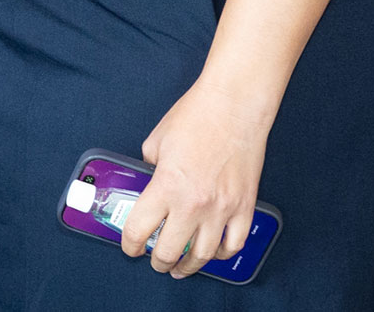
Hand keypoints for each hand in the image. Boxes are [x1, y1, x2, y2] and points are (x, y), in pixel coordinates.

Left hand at [119, 76, 274, 277]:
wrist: (234, 106)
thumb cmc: (196, 116)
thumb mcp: (156, 141)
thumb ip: (149, 167)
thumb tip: (149, 179)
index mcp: (166, 186)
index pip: (139, 229)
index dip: (130, 244)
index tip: (130, 247)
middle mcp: (193, 203)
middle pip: (170, 251)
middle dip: (158, 262)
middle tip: (155, 261)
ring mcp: (222, 208)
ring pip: (203, 255)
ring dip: (189, 265)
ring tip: (181, 267)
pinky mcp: (244, 207)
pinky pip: (234, 244)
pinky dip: (222, 254)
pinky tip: (213, 253)